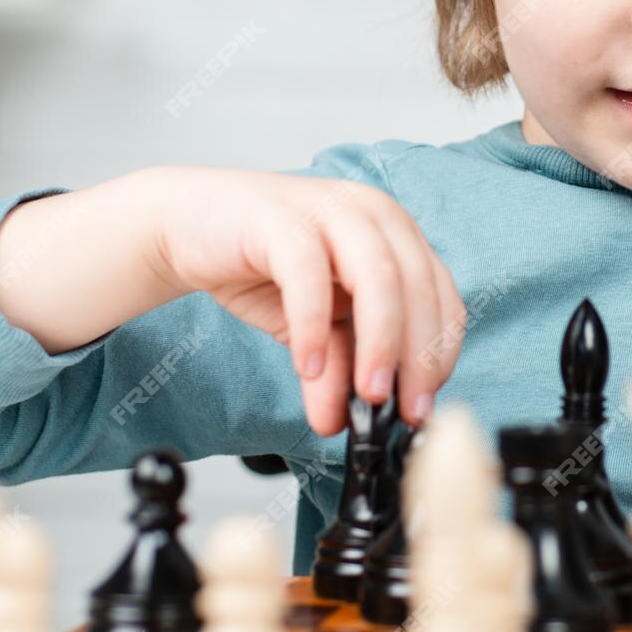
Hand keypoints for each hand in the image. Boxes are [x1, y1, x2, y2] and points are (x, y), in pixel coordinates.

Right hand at [138, 166, 464, 433]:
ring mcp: (330, 210)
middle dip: (417, 358)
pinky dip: (314, 324)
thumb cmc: (263, 266)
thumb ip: (339, 367)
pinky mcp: (279, 219)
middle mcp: (374, 215)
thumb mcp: (315, 327)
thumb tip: (348, 421)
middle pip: (420, 289)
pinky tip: (308, 366)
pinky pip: (309, 273)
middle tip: (402, 411)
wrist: (188, 226)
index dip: (439, 355)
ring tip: (367, 396)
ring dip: (380, 343)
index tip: (423, 405)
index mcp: (397, 237)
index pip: (442, 297)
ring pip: (379, 277)